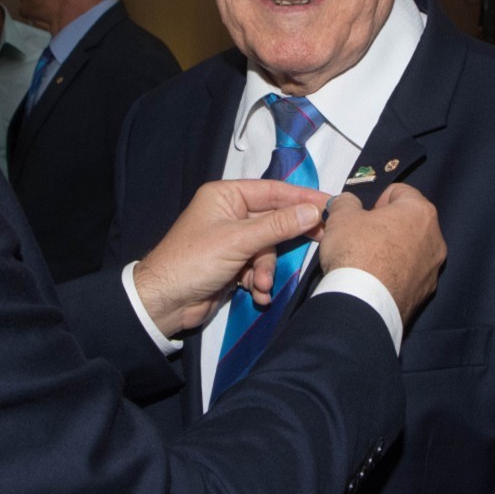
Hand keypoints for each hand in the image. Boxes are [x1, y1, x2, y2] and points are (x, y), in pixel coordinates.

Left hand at [133, 179, 324, 337]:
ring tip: (261, 285)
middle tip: (320, 242)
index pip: (273, 191)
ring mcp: (232, 240)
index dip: (302, 197)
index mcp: (226, 195)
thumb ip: (277, 226)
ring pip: (267, 249)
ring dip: (266, 270)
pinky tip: (257, 295)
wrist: (164, 302)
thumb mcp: (238, 240)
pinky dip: (259, 281)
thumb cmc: (194, 261)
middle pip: (274, 221)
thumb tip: (313, 212)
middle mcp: (230, 213)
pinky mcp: (232, 264)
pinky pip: (257, 267)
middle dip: (285, 241)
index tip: (330, 204)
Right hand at [318, 184, 444, 323]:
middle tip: (361, 236)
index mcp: (420, 212)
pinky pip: (410, 274)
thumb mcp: (341, 216)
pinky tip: (375, 280)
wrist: (363, 303)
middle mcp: (435, 239)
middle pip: (408, 222)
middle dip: (386, 225)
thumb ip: (345, 202)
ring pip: (411, 249)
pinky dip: (396, 272)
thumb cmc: (356, 251)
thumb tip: (347, 202)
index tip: (362, 214)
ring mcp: (433, 269)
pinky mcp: (426, 293)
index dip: (377, 199)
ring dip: (393, 250)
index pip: (400, 192)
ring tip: (367, 261)